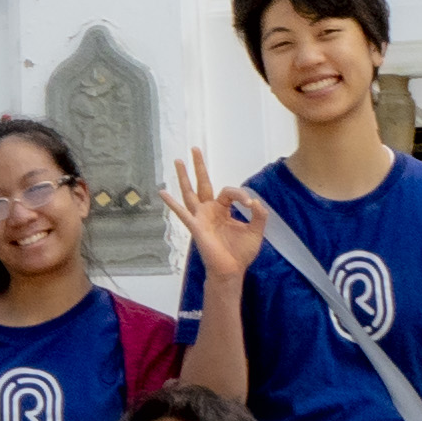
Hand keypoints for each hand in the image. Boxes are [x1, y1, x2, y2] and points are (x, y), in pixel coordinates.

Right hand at [167, 152, 270, 287]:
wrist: (231, 270)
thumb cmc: (241, 253)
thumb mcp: (255, 232)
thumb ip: (259, 216)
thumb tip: (256, 202)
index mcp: (223, 210)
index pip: (229, 192)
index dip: (241, 195)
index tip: (251, 206)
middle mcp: (209, 210)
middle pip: (202, 183)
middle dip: (199, 166)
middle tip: (195, 149)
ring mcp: (200, 217)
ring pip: (190, 192)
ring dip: (184, 177)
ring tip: (178, 160)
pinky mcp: (195, 226)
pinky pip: (182, 213)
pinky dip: (171, 203)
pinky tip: (162, 192)